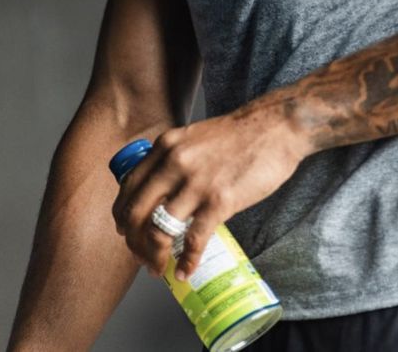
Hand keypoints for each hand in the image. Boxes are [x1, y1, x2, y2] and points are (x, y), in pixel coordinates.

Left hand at [112, 103, 305, 280]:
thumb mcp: (192, 137)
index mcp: (166, 146)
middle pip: (136, 213)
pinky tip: (186, 271)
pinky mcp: (220, 201)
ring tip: (158, 268)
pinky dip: (186, 262)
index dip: (123, 217)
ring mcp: (196, 183)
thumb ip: (173, 158)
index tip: (126, 232)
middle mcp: (174, 163)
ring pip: (159, 230)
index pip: (129, 188)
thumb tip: (160, 191)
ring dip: (154, 257)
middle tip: (140, 256)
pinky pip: (194, 240)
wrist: (274, 127)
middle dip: (133, 242)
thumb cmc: (237, 135)